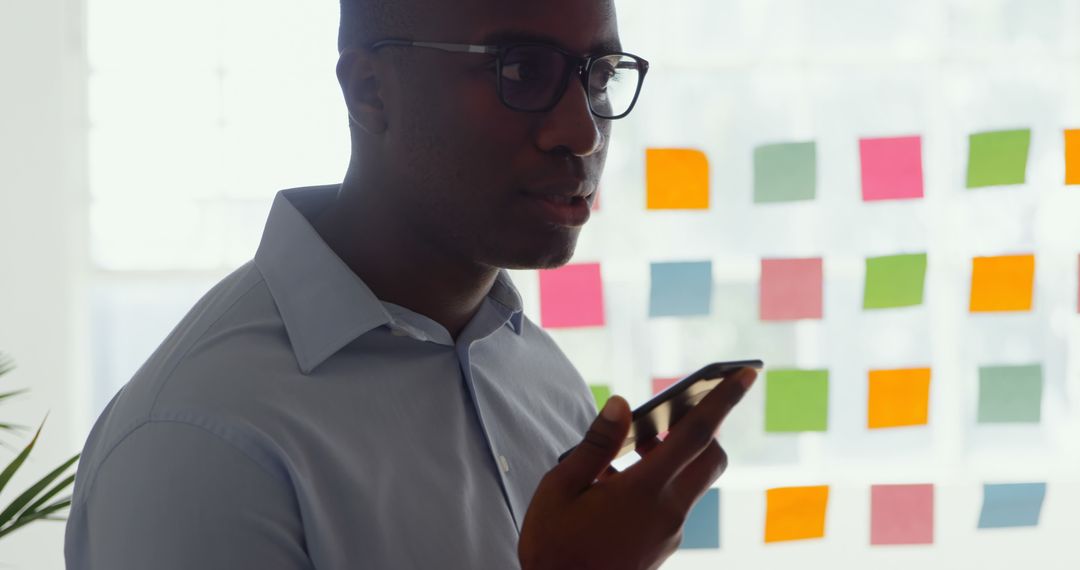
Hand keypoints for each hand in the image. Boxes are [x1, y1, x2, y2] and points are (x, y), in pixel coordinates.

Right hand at [518, 367, 756, 569]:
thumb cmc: (554, 548)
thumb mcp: (561, 488)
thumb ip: (596, 444)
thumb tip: (621, 405)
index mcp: (644, 490)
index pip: (696, 434)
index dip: (723, 399)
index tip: (746, 372)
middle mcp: (668, 510)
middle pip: (711, 457)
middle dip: (703, 429)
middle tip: (667, 416)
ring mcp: (669, 531)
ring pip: (694, 480)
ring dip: (676, 457)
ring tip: (630, 451)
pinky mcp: (664, 545)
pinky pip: (676, 502)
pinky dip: (661, 482)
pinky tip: (618, 485)